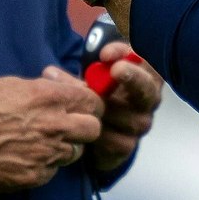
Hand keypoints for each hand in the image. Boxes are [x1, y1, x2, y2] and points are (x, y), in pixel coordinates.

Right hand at [0, 68, 104, 192]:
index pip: (92, 100)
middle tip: (69, 126)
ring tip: (42, 142)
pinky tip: (27, 157)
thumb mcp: (12, 85)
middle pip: (93, 129)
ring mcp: (45, 154)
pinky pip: (53, 170)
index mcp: (48, 97)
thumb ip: (44, 89)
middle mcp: (53, 126)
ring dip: (65, 147)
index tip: (80, 106)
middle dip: (85, 126)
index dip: (88, 103)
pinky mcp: (34, 177)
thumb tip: (62, 90)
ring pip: (75, 152)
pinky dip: (45, 164)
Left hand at [86, 41, 163, 173]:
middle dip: (132, 77)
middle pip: (145, 88)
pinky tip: (80, 126)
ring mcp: (141, 124)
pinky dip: (93, 130)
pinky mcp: (127, 146)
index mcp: (145, 74)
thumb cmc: (100, 95)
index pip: (144, 59)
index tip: (104, 54)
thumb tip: (49, 73)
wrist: (101, 136)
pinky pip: (110, 138)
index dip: (125, 54)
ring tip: (77, 102)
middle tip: (115, 70)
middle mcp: (149, 99)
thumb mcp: (93, 79)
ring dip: (99, 106)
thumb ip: (76, 75)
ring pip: (123, 114)